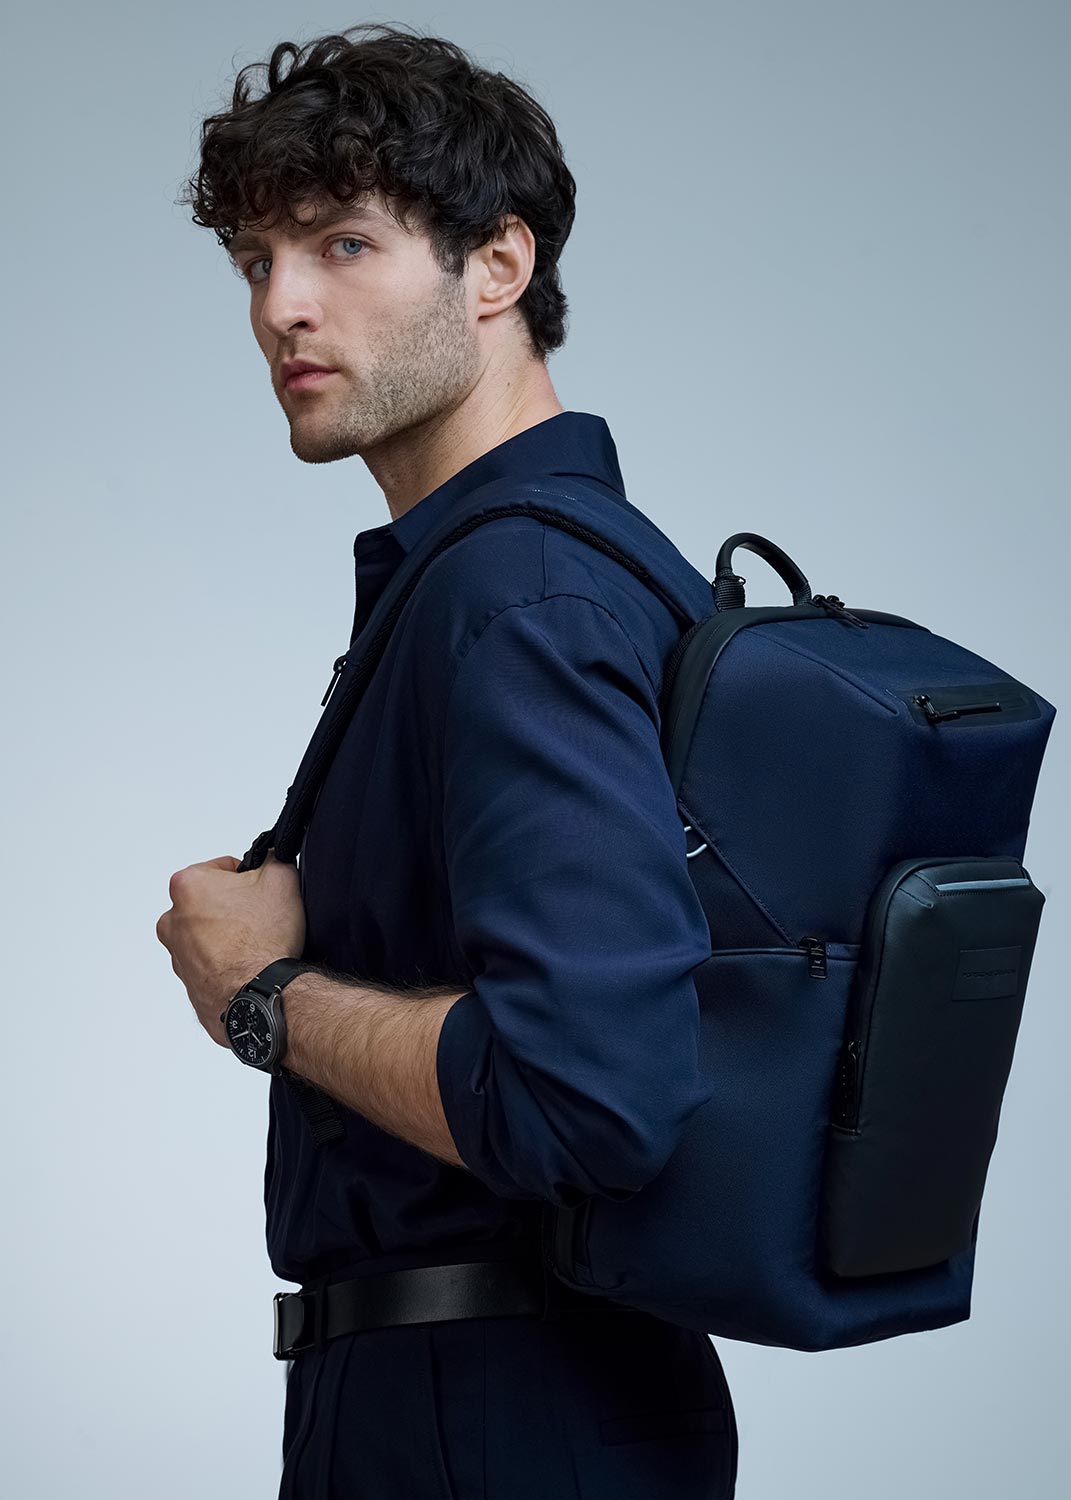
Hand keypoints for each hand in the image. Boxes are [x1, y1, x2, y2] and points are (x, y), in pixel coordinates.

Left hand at [156, 849, 305, 1047]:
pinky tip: (250, 967)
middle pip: (212, 902)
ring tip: (257, 947)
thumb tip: (271, 858)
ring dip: (231, 937)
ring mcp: (177, 955)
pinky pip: (212, 965)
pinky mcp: (189, 985)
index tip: (261, 893)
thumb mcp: (281, 879)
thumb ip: (273, 858)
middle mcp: (172, 921)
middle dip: (235, 907)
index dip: (250, 878)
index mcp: (187, 886)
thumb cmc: (262, 941)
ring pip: (210, 935)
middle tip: (261, 920)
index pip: (224, 868)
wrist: (260, 997)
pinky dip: (228, 964)